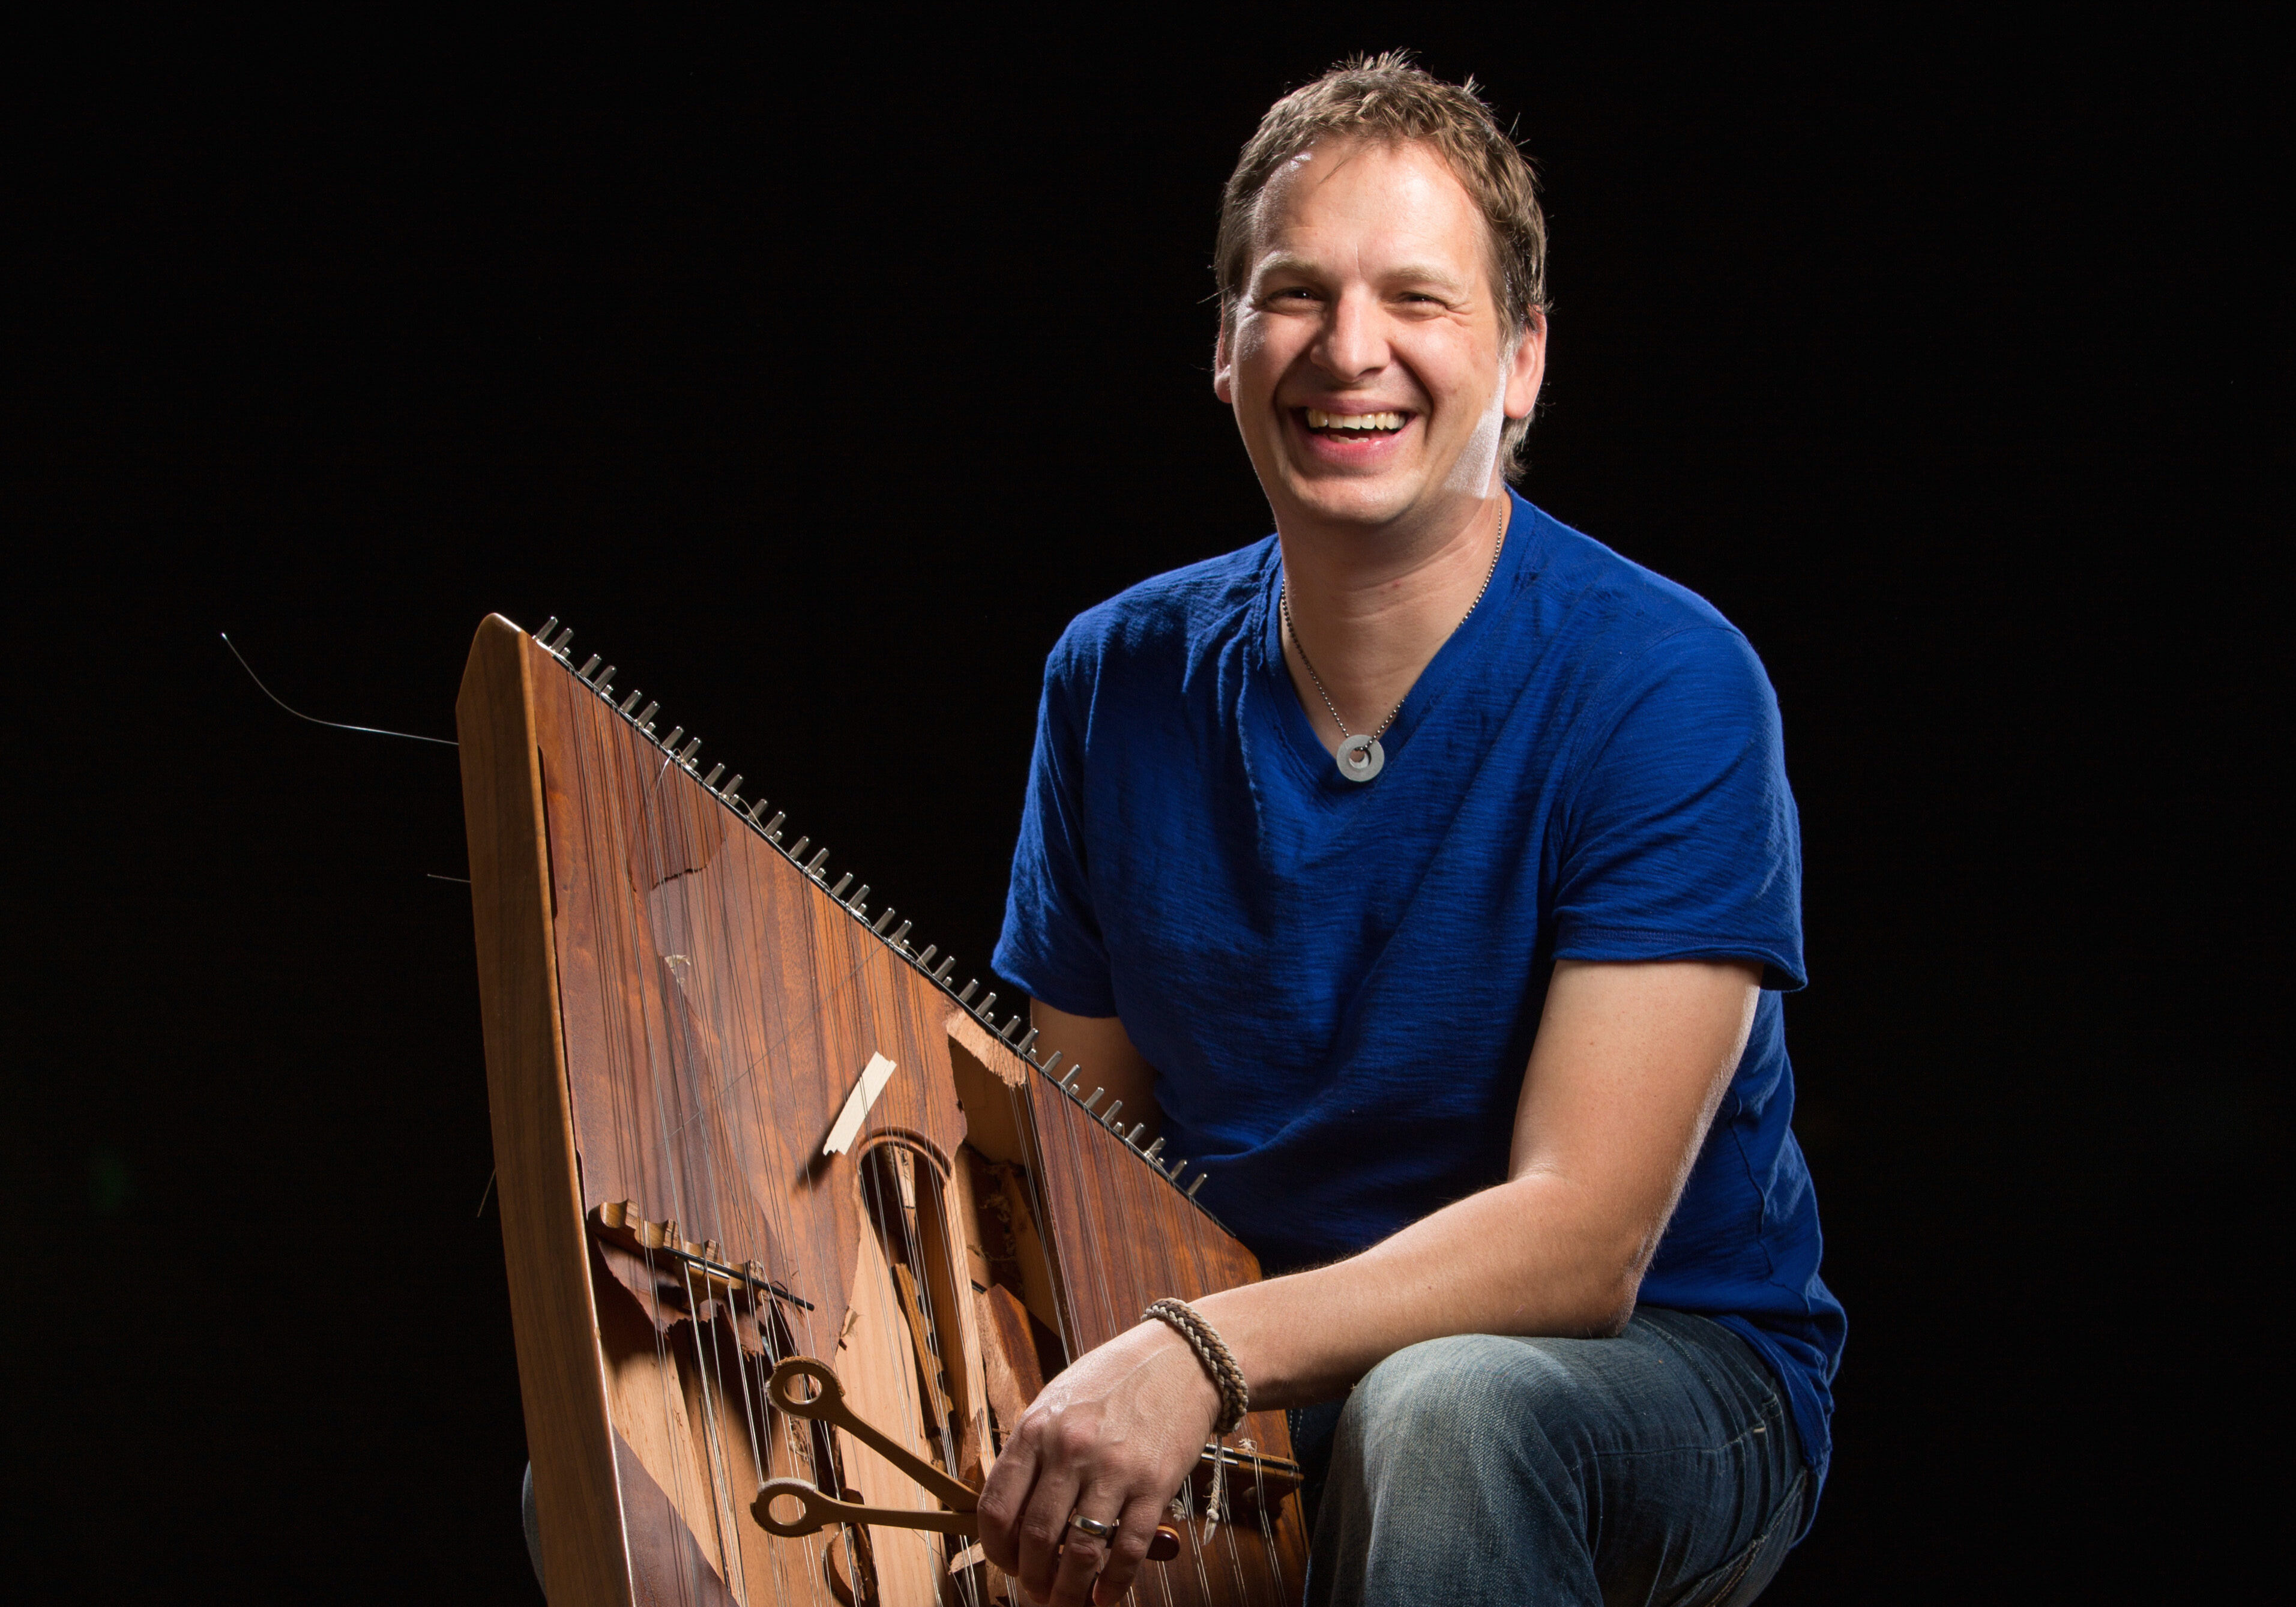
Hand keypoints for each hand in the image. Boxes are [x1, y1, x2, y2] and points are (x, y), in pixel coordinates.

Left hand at [976, 1318, 1219, 1605]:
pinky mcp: (1154, 1484)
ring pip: (1079, 1552)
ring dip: (1068, 1592)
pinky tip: (1106, 1596)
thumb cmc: (1114, 1381)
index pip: (997, 1507)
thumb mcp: (1057, 1402)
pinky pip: (1127, 1549)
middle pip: (1035, 1538)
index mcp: (1036, 1429)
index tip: (1007, 1564)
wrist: (1180, 1359)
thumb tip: (1010, 1511)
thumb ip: (1032, 1451)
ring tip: (1066, 1604)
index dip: (996, 1550)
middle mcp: (1069, 1450)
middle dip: (1031, 1578)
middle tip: (1036, 1593)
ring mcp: (1114, 1468)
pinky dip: (1114, 1583)